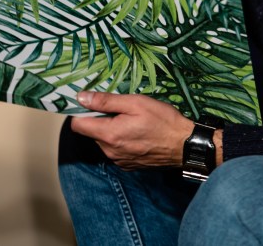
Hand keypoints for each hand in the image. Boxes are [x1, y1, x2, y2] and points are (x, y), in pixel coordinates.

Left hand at [70, 92, 196, 169]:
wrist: (184, 145)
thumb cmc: (162, 121)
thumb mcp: (135, 103)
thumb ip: (106, 101)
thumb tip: (81, 97)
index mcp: (109, 134)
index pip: (78, 125)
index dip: (82, 112)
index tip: (93, 103)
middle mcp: (109, 151)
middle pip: (92, 132)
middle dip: (101, 120)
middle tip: (122, 110)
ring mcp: (118, 160)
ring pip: (104, 141)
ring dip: (112, 130)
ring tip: (133, 122)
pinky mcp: (127, 165)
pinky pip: (116, 150)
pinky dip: (121, 141)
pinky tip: (137, 134)